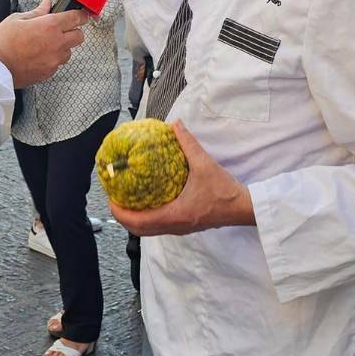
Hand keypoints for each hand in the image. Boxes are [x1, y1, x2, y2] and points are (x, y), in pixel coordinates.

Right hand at [0, 0, 86, 86]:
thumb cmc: (2, 42)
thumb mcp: (17, 19)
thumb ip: (37, 12)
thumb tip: (47, 5)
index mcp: (50, 26)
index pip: (76, 18)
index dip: (80, 15)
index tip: (80, 15)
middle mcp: (56, 43)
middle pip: (79, 36)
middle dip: (74, 31)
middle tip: (62, 29)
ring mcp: (54, 60)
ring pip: (69, 52)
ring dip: (62, 47)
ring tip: (45, 45)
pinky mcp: (49, 73)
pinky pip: (57, 64)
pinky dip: (52, 59)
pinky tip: (37, 56)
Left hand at [109, 121, 254, 236]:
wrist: (244, 209)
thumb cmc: (225, 192)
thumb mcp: (204, 164)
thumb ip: (189, 144)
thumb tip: (175, 125)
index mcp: (174, 215)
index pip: (138, 221)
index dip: (120, 212)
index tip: (110, 199)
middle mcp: (173, 226)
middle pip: (138, 230)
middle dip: (122, 216)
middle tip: (114, 198)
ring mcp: (179, 228)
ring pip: (148, 230)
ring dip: (134, 218)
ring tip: (126, 200)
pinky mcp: (184, 226)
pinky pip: (158, 226)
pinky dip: (146, 218)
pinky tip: (147, 202)